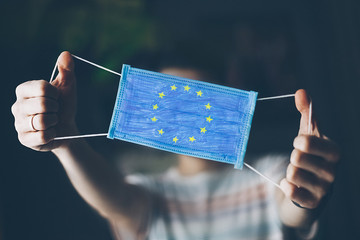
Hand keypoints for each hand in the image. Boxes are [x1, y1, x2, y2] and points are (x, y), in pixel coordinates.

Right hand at [11, 51, 77, 150]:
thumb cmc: (64, 105)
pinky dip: (52, 134)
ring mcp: (18, 123)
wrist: (67, 128)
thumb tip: (66, 53)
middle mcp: (17, 106)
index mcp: (23, 90)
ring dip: (54, 122)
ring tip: (52, 121)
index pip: (42, 87)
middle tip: (55, 111)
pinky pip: (42, 136)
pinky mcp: (24, 139)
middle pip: (42, 105)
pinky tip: (50, 132)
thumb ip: (66, 70)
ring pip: (42, 122)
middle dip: (56, 109)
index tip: (56, 97)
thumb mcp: (67, 87)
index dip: (55, 94)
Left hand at [280, 89, 339, 208]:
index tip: (300, 144)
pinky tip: (293, 186)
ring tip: (298, 175)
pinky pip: (291, 190)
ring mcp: (325, 189)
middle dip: (293, 158)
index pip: (307, 142)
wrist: (310, 190)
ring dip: (289, 173)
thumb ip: (306, 113)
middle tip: (300, 162)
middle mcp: (333, 170)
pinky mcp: (313, 204)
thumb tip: (301, 91)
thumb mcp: (309, 134)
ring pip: (292, 173)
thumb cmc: (310, 157)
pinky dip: (286, 186)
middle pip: (297, 157)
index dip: (299, 142)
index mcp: (334, 151)